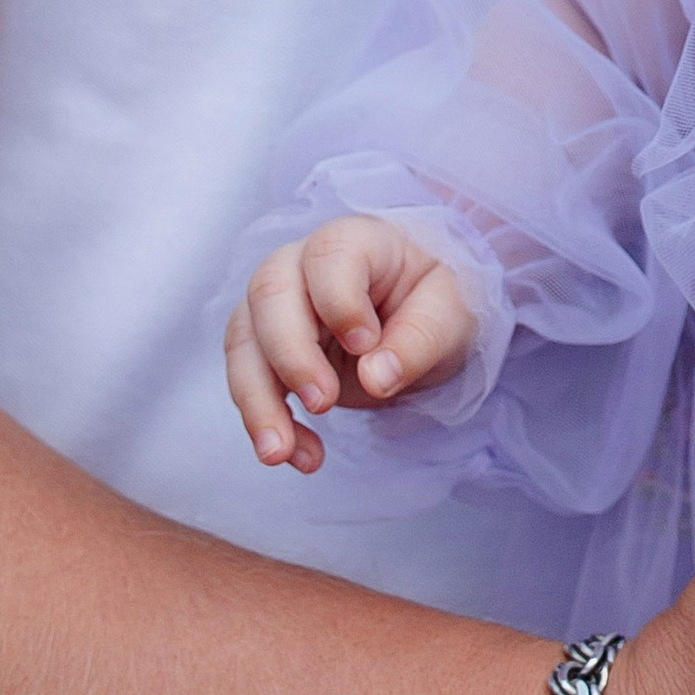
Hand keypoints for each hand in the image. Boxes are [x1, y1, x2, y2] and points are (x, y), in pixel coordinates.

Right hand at [226, 215, 479, 468]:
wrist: (420, 324)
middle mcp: (303, 264)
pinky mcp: (264, 347)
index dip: (339, 300)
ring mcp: (276, 304)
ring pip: (243, 341)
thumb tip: (375, 377)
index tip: (365, 345)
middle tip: (324, 403)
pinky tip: (295, 454)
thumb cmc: (436, 303)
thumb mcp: (451, 316)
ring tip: (283, 454)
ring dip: (259, 402)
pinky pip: (247, 380)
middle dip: (289, 354)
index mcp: (359, 240)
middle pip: (269, 293)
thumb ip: (418, 341)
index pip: (329, 255)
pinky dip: (265, 421)